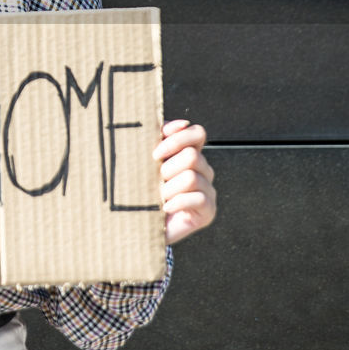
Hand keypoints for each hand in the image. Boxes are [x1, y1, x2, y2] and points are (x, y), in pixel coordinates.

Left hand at [153, 119, 216, 245]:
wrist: (140, 225)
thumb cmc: (141, 191)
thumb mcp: (146, 161)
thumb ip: (159, 138)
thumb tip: (178, 124)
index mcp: (190, 154)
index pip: (198, 133)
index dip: (178, 139)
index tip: (156, 153)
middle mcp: (203, 170)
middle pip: (192, 156)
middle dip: (168, 168)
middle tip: (156, 181)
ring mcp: (208, 190)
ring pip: (192, 177)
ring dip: (168, 189)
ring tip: (159, 197)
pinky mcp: (208, 211)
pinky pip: (198, 198)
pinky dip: (176, 203)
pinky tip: (165, 208)